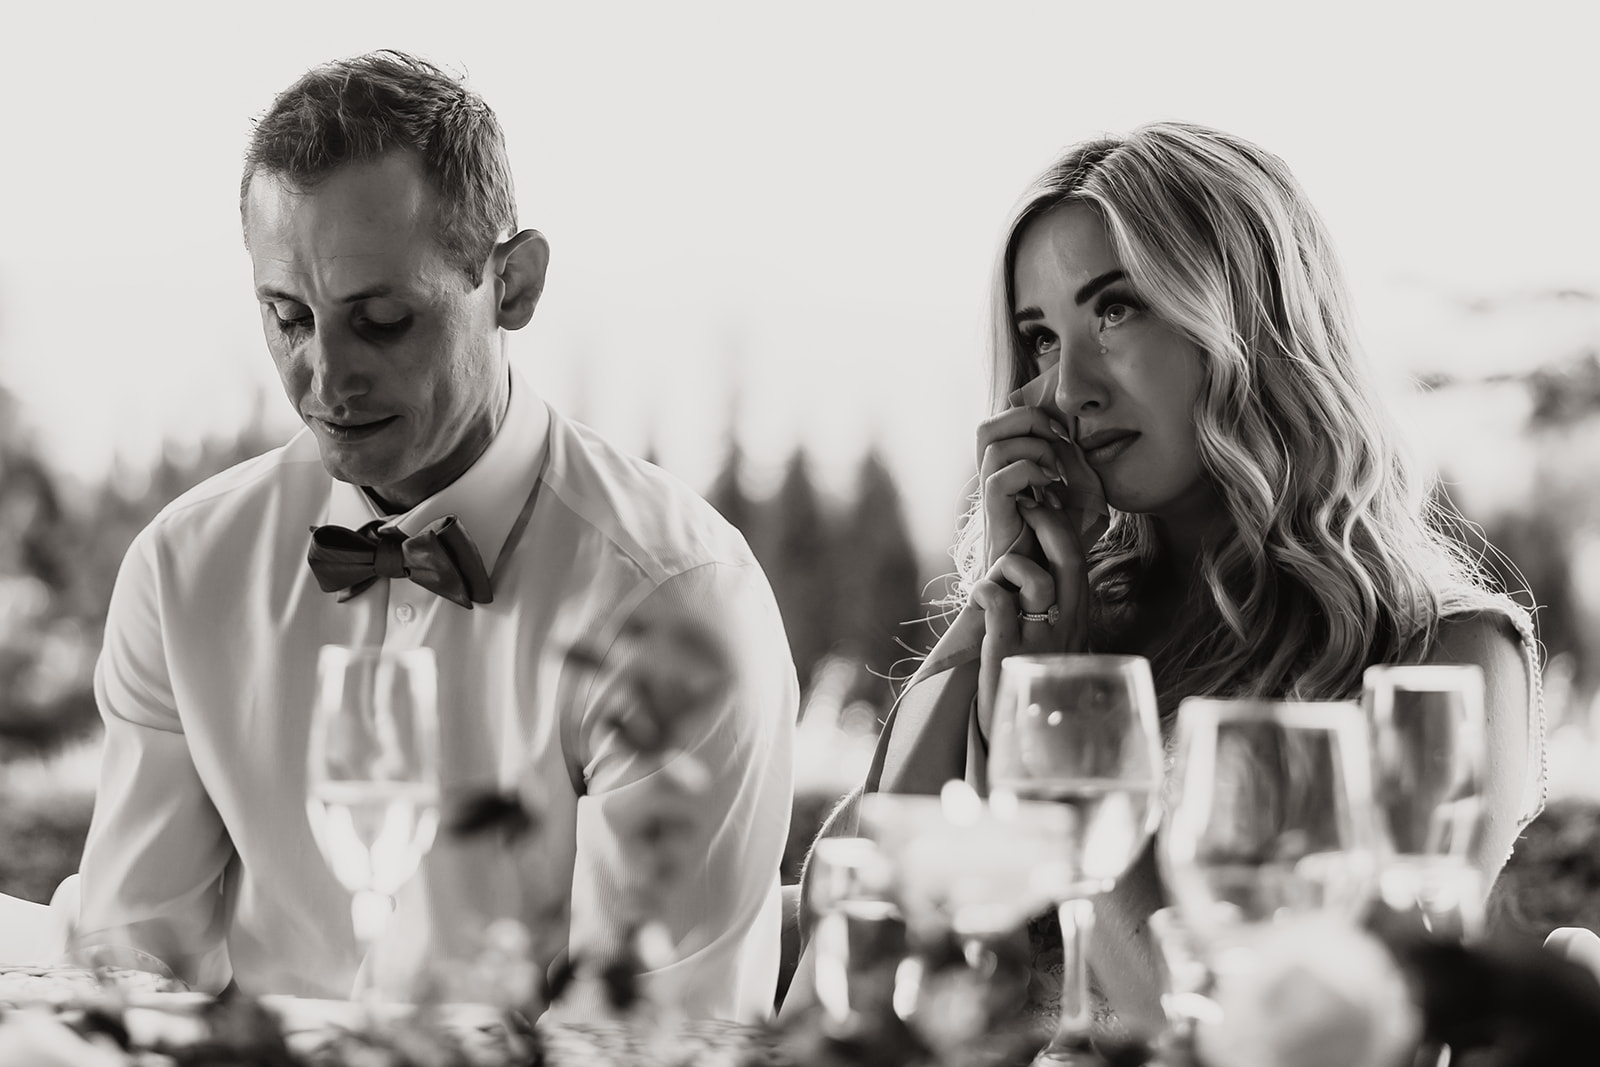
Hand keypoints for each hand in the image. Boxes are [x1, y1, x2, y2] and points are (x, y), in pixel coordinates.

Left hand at [970, 496, 1096, 737]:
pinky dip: (986, 591)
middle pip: (1068, 558)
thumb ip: (1054, 610)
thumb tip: (1039, 572)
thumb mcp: (1055, 645)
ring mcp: (1040, 641)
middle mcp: (1068, 627)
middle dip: (1047, 522)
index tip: (1044, 506)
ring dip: (1011, 565)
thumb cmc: (1037, 688)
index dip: (1062, 526)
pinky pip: (1000, 604)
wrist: (1034, 747)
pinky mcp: (1010, 655)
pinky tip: (978, 598)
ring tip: (994, 577)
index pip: (1079, 560)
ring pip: (1035, 578)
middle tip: (1027, 507)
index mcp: (1079, 620)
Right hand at [976, 405, 1071, 570]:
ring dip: (1031, 447)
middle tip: (1058, 441)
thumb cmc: (1059, 548)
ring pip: (990, 444)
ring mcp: (992, 497)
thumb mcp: (1081, 502)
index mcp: (1009, 471)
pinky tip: (1050, 492)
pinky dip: (1029, 473)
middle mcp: (994, 479)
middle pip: (987, 427)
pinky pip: (999, 478)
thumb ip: (1078, 470)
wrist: (1042, 590)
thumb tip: (1070, 441)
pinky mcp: (995, 516)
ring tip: (1054, 472)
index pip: (1003, 424)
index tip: (1065, 434)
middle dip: (1027, 420)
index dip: (1033, 416)